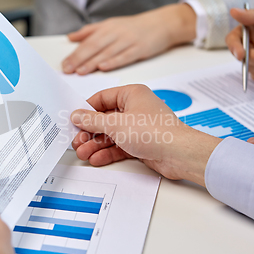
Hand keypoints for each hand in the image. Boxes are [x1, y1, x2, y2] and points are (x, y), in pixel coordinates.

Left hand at [61, 4, 196, 74]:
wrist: (162, 23)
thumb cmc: (134, 27)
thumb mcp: (110, 24)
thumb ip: (89, 31)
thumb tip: (70, 37)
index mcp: (107, 27)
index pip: (87, 41)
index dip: (74, 54)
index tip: (64, 65)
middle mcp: (115, 33)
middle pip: (94, 46)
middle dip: (79, 59)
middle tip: (68, 70)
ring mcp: (128, 40)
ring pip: (107, 52)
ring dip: (92, 62)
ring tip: (80, 72)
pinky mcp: (140, 48)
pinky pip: (125, 56)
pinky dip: (114, 62)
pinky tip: (104, 67)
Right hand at [70, 85, 221, 185]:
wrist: (179, 154)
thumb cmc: (154, 131)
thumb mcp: (115, 124)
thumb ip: (93, 120)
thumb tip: (77, 115)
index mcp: (131, 94)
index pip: (102, 98)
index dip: (86, 110)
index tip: (74, 120)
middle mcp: (135, 108)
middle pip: (104, 118)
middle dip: (89, 132)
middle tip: (76, 141)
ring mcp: (138, 127)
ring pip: (110, 134)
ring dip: (95, 144)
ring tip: (83, 154)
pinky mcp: (141, 143)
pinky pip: (119, 146)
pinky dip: (107, 152)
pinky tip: (95, 159)